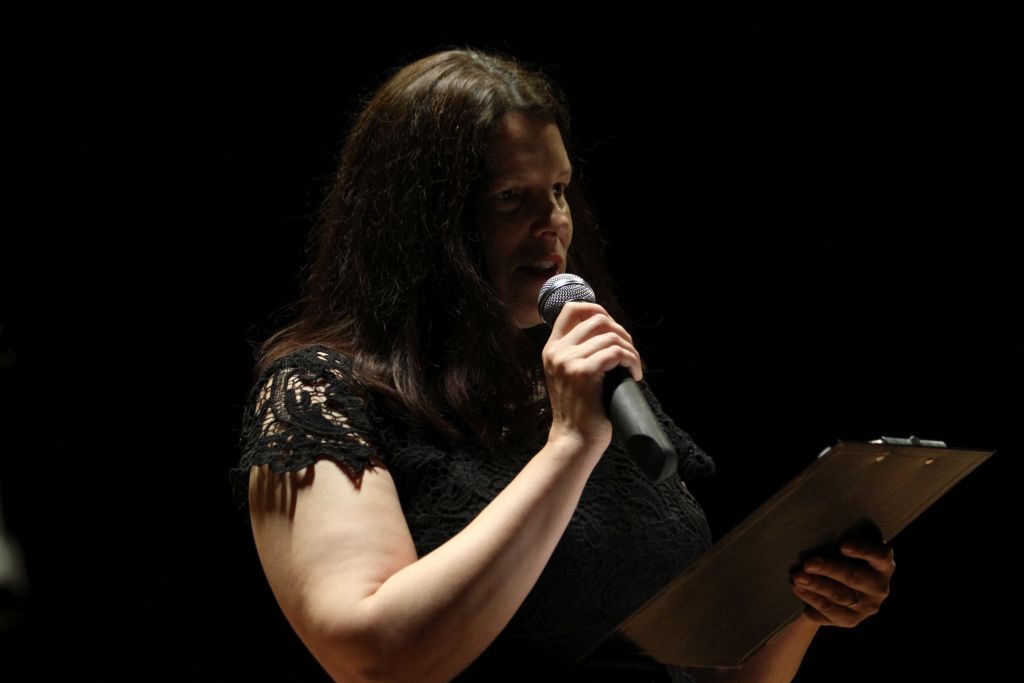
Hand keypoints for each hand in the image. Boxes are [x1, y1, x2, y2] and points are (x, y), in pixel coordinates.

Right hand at [542, 301, 641, 453]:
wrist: (573, 441)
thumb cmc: (579, 412)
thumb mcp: (569, 376)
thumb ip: (579, 353)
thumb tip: (609, 331)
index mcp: (552, 349)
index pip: (571, 308)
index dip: (597, 309)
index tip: (613, 328)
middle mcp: (557, 352)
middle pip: (597, 319)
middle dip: (621, 332)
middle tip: (629, 354)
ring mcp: (568, 361)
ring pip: (611, 336)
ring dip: (631, 350)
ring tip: (634, 368)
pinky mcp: (583, 373)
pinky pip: (616, 353)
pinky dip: (632, 361)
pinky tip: (635, 375)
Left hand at [790, 539, 894, 626]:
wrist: (837, 588)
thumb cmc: (841, 558)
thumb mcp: (846, 550)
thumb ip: (840, 541)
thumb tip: (817, 534)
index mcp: (883, 565)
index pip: (880, 556)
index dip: (863, 550)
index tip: (843, 546)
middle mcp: (880, 588)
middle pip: (855, 578)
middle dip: (829, 569)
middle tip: (807, 563)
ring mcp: (867, 607)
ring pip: (840, 596)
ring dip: (816, 585)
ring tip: (797, 577)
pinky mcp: (851, 620)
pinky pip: (829, 610)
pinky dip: (811, 598)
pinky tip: (798, 588)